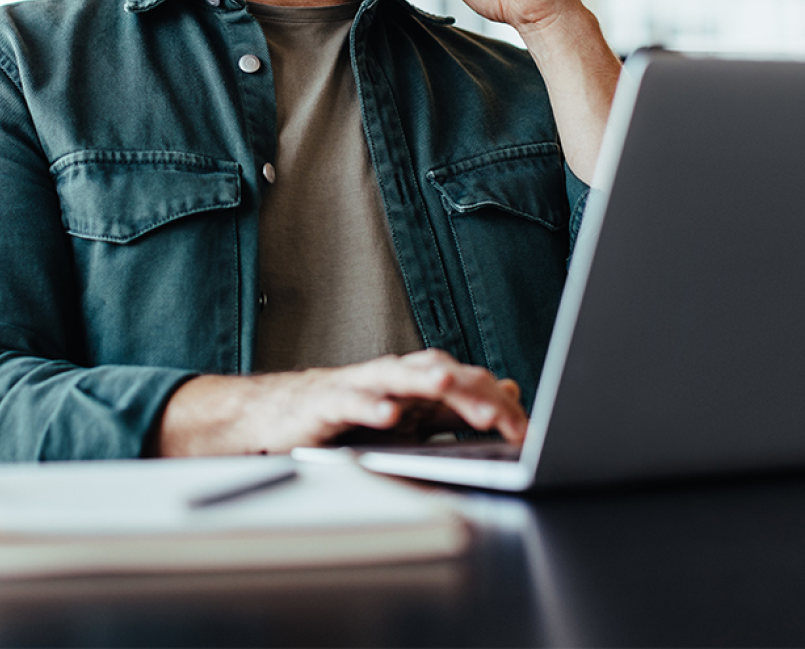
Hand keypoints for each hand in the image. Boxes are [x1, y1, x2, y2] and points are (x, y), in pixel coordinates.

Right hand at [155, 349, 527, 456]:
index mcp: (416, 383)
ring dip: (423, 381)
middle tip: (502, 416)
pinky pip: (350, 403)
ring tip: (447, 387)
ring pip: (396, 377)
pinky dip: (370, 407)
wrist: (279, 417)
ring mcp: (359, 386)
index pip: (466, 384)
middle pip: (438, 373)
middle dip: (470, 393)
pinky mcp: (326, 403)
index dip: (496, 405)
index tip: (525, 432)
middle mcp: (392, 377)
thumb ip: (457, 407)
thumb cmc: (347, 417)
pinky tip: (388, 416)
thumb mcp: (411, 418)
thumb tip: (508, 391)